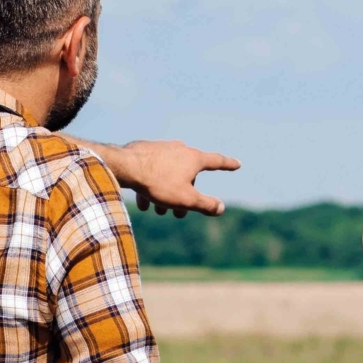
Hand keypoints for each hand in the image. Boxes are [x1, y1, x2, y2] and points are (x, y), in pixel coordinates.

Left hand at [79, 139, 237, 218]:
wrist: (124, 167)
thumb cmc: (157, 183)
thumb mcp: (186, 199)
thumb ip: (206, 205)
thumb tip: (221, 208)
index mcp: (193, 158)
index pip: (216, 161)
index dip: (228, 164)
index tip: (237, 164)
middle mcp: (179, 149)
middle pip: (188, 175)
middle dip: (184, 195)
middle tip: (178, 214)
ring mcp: (161, 148)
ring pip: (168, 175)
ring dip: (166, 194)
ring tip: (158, 211)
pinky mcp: (144, 151)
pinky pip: (152, 172)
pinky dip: (151, 188)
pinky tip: (142, 204)